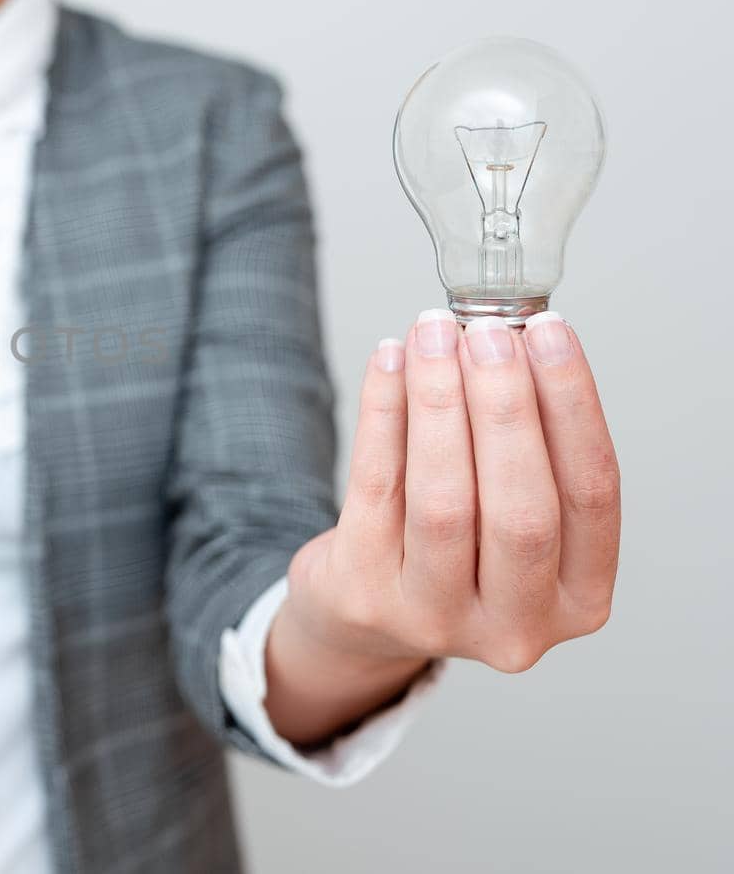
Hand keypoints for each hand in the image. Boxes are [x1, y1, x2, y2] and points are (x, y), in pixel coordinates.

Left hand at [266, 308, 620, 744]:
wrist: (368, 612)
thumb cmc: (457, 549)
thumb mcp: (513, 514)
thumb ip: (527, 443)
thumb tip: (512, 338)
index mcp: (579, 599)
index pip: (592, 493)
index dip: (572, 405)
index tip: (549, 333)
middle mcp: (516, 625)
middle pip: (520, 508)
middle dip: (506, 407)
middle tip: (488, 333)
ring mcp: (436, 617)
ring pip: (443, 499)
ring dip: (438, 402)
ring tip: (433, 334)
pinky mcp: (367, 593)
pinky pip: (375, 487)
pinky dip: (382, 414)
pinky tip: (388, 362)